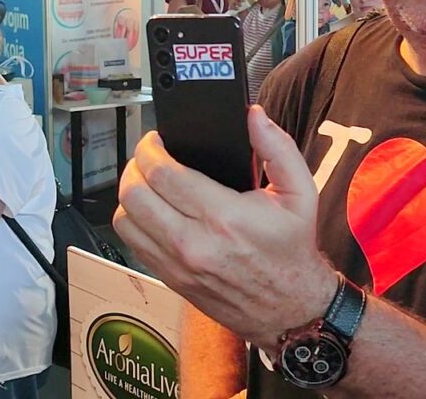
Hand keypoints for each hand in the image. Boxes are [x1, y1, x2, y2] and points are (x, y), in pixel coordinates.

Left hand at [113, 106, 337, 353]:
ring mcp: (177, 264)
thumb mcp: (300, 191)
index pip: (163, 173)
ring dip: (129, 194)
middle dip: (135, 165)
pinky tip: (152, 210)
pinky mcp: (171, 278)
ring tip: (147, 181)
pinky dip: (134, 221)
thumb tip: (254, 116)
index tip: (157, 138)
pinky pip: (133, 244)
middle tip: (148, 155)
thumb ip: (277, 147)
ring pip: (125, 220)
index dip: (151, 148)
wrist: (290, 308)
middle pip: (134, 194)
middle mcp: (193, 242)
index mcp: (223, 216)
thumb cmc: (292, 249)